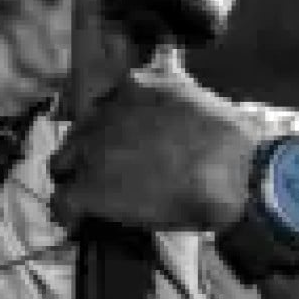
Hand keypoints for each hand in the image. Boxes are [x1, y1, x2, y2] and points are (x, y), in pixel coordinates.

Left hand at [48, 61, 258, 232]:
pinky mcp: (89, 189)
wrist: (236, 175)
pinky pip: (62, 202)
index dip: (112, 128)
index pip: (105, 104)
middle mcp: (105, 113)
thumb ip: (171, 87)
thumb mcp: (196, 93)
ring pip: (62, 163)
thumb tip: (162, 77)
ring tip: (93, 195)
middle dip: (91, 151)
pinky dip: (68, 213)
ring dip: (77, 177)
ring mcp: (92, 151)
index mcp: (134, 85)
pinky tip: (77, 221)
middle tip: (111, 172)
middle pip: (80, 132)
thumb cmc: (230, 140)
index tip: (122, 144)